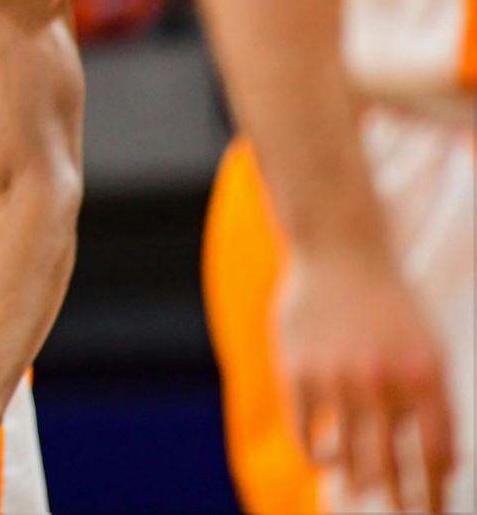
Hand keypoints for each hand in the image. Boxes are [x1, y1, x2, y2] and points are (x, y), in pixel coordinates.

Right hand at [279, 250, 455, 513]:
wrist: (340, 250)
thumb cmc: (390, 304)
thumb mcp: (428, 347)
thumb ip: (432, 402)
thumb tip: (441, 464)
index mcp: (426, 376)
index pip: (436, 456)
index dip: (435, 493)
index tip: (432, 513)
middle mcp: (382, 382)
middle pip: (392, 466)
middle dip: (400, 499)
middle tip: (402, 514)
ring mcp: (336, 378)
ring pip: (349, 456)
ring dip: (357, 482)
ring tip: (360, 494)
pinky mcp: (297, 373)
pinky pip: (307, 434)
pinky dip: (317, 454)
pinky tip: (325, 457)